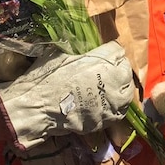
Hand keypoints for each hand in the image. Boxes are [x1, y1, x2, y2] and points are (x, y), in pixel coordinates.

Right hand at [0, 41, 133, 151]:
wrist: (36, 107)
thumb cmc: (46, 78)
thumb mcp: (59, 54)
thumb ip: (77, 49)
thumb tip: (79, 45)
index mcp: (102, 58)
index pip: (118, 50)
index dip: (110, 52)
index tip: (104, 54)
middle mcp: (112, 78)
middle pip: (126, 70)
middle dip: (118, 69)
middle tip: (106, 71)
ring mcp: (111, 101)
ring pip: (127, 92)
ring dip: (120, 89)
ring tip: (109, 89)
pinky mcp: (107, 119)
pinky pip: (119, 111)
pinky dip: (115, 107)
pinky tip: (105, 104)